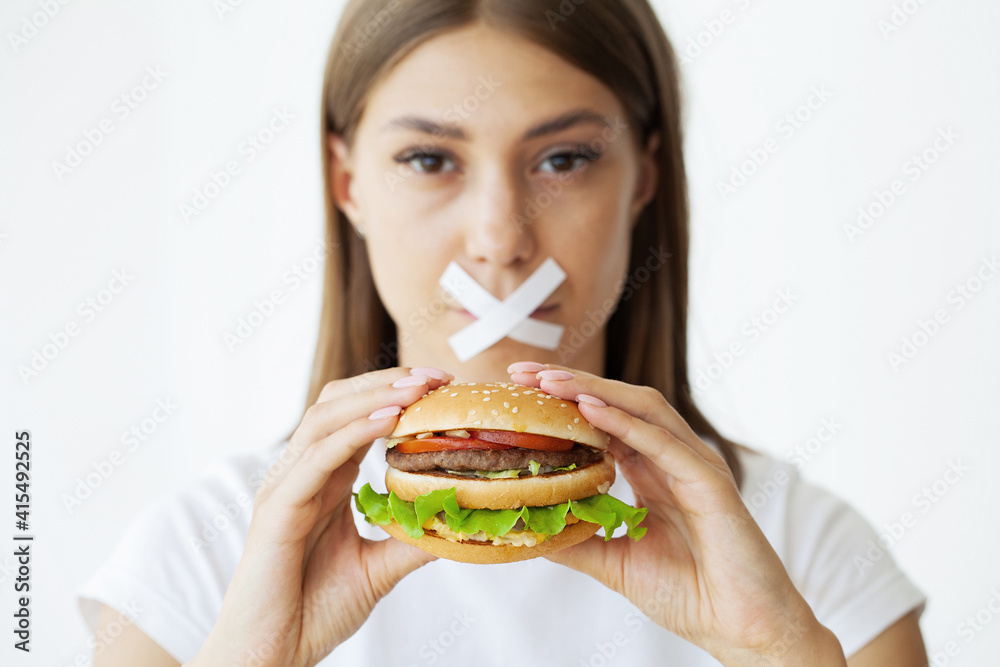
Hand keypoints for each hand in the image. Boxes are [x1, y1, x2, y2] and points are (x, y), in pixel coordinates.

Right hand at [194, 367, 451, 666]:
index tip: (442, 386)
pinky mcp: (277, 508)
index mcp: (324, 481)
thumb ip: (411, 541)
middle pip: (339, 403)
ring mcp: (286, 486)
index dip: (396, 394)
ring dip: (373, 396)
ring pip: (325, 419)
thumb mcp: (378, 569)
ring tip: (417, 387)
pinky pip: (316, 457)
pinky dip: (352, 433)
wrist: (273, 655)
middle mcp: (302, 473)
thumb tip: (456, 522)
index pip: (356, 417)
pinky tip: (387, 420)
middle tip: (435, 376)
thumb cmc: (314, 610)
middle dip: (387, 382)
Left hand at [508, 361, 845, 665]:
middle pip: (620, 402)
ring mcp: (695, 465)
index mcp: (654, 471)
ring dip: (593, 390)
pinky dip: (626, 423)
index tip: (521, 386)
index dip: (565, 399)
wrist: (742, 630)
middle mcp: (675, 458)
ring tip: (549, 381)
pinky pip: (664, 444)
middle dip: (571, 382)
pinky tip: (589, 409)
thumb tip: (528, 527)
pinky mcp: (712, 484)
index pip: (605, 419)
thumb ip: (578, 540)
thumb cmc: (691, 594)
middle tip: (523, 370)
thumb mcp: (616, 563)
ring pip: (642, 409)